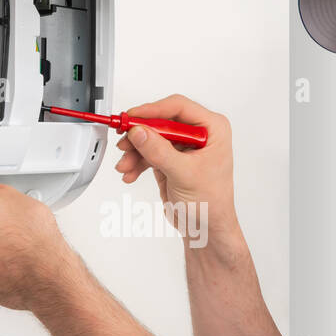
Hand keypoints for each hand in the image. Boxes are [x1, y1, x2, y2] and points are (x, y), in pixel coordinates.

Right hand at [113, 94, 237, 236]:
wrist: (206, 228)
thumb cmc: (211, 203)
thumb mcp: (184, 174)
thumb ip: (159, 151)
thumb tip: (139, 132)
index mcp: (212, 129)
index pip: (178, 107)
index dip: (153, 110)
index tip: (132, 117)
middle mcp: (198, 134)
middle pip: (160, 122)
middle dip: (140, 135)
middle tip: (124, 142)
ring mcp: (182, 146)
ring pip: (151, 138)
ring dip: (134, 152)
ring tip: (125, 166)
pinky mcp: (170, 159)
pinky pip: (148, 153)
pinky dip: (136, 163)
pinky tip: (130, 173)